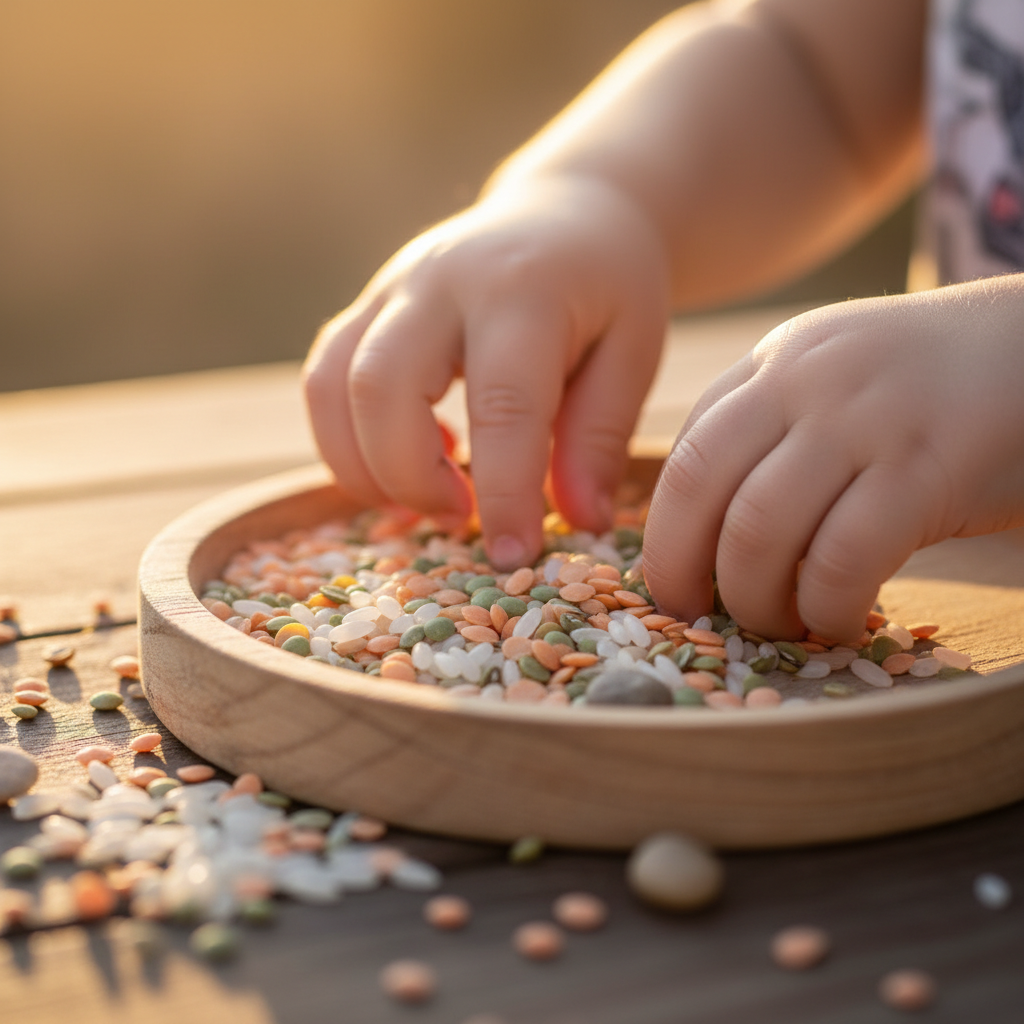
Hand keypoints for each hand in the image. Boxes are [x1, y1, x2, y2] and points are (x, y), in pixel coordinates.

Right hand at [304, 174, 669, 567]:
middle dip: (409, 478)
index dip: (504, 493)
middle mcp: (442, 281)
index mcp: (523, 292)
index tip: (514, 557)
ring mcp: (391, 288)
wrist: (565, 211)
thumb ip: (601, 436)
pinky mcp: (366, 306)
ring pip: (331, 385)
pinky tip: (410, 455)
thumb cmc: (608, 288)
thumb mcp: (632, 352)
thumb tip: (579, 523)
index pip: (502, 405)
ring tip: (428, 498)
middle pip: (380, 387)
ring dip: (363, 466)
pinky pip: (324, 378)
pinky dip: (347, 439)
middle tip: (462, 520)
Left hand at [643, 276, 1023, 640]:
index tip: (671, 584)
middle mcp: (803, 381)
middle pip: (698, 487)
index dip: (664, 531)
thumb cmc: (932, 388)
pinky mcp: (925, 468)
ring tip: (776, 626)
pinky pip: (841, 558)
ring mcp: (863, 420)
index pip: (687, 454)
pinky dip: (824, 607)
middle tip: (693, 617)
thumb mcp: (834, 382)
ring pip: (759, 529)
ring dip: (753, 599)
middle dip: (678, 567)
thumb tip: (706, 532)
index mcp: (773, 365)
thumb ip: (770, 433)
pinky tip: (836, 622)